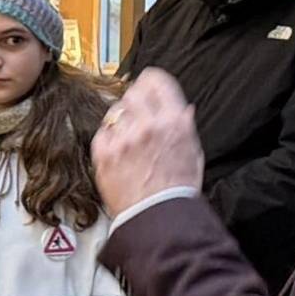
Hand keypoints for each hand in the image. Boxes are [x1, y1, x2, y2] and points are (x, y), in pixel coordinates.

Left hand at [93, 70, 204, 219]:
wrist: (156, 215)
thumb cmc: (176, 189)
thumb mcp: (192, 152)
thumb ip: (185, 126)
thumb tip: (183, 108)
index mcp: (174, 121)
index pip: (156, 80)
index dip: (151, 80)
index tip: (148, 83)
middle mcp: (148, 125)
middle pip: (133, 91)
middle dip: (135, 98)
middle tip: (138, 111)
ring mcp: (123, 138)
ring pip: (115, 111)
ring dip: (121, 120)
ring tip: (130, 137)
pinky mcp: (104, 153)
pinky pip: (102, 132)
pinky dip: (109, 138)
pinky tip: (119, 150)